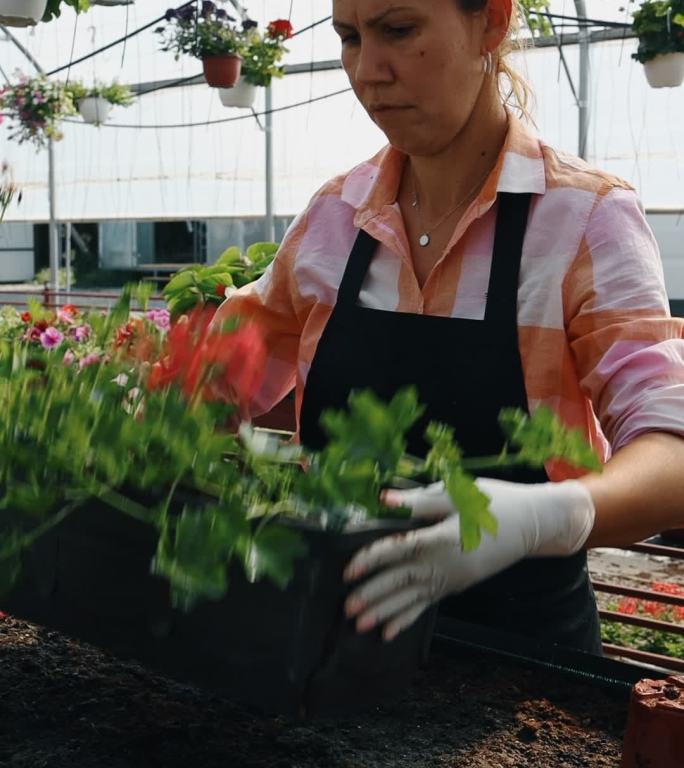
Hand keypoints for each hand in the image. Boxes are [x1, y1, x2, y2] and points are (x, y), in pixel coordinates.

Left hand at [343, 478, 594, 641]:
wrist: (531, 524)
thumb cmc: (493, 502)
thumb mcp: (456, 494)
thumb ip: (418, 501)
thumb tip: (384, 500)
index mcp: (441, 538)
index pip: (399, 549)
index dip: (372, 559)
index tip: (349, 570)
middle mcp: (444, 564)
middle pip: (402, 580)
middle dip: (373, 595)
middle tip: (347, 609)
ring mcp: (450, 579)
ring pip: (412, 598)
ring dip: (385, 612)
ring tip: (360, 625)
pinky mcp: (455, 585)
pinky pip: (427, 605)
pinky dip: (407, 619)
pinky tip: (388, 633)